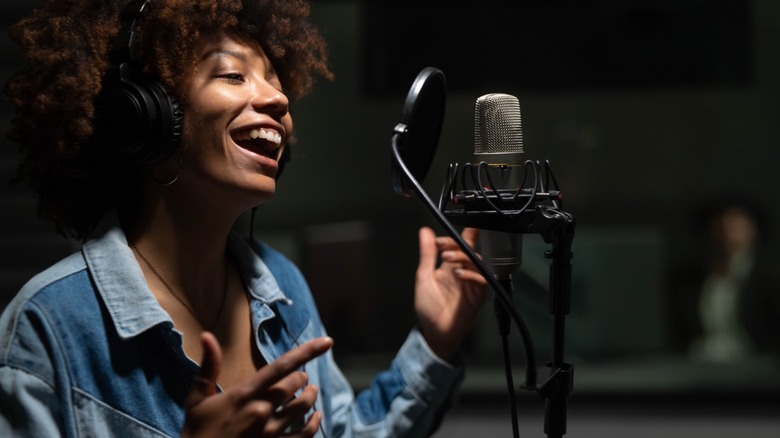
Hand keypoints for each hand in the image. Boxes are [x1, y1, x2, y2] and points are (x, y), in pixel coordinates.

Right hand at [182, 333, 332, 436]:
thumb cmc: (197, 433)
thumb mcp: (197, 400)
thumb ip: (208, 367)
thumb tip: (207, 335)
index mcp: (244, 394)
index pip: (281, 366)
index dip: (307, 352)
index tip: (327, 341)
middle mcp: (261, 410)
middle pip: (295, 385)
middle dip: (301, 377)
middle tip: (301, 377)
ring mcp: (270, 432)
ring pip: (304, 407)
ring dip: (310, 396)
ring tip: (310, 391)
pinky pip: (305, 434)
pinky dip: (315, 423)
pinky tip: (316, 417)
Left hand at [414, 227, 487, 361]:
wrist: (434, 330)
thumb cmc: (429, 306)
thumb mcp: (423, 276)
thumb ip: (427, 254)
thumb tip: (425, 232)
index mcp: (451, 266)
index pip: (462, 244)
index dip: (460, 235)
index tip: (445, 234)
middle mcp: (464, 272)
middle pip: (470, 251)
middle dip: (457, 245)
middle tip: (443, 247)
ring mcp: (472, 283)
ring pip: (477, 262)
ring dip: (463, 257)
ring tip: (447, 258)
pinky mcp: (479, 295)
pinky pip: (482, 280)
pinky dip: (471, 274)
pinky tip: (458, 274)